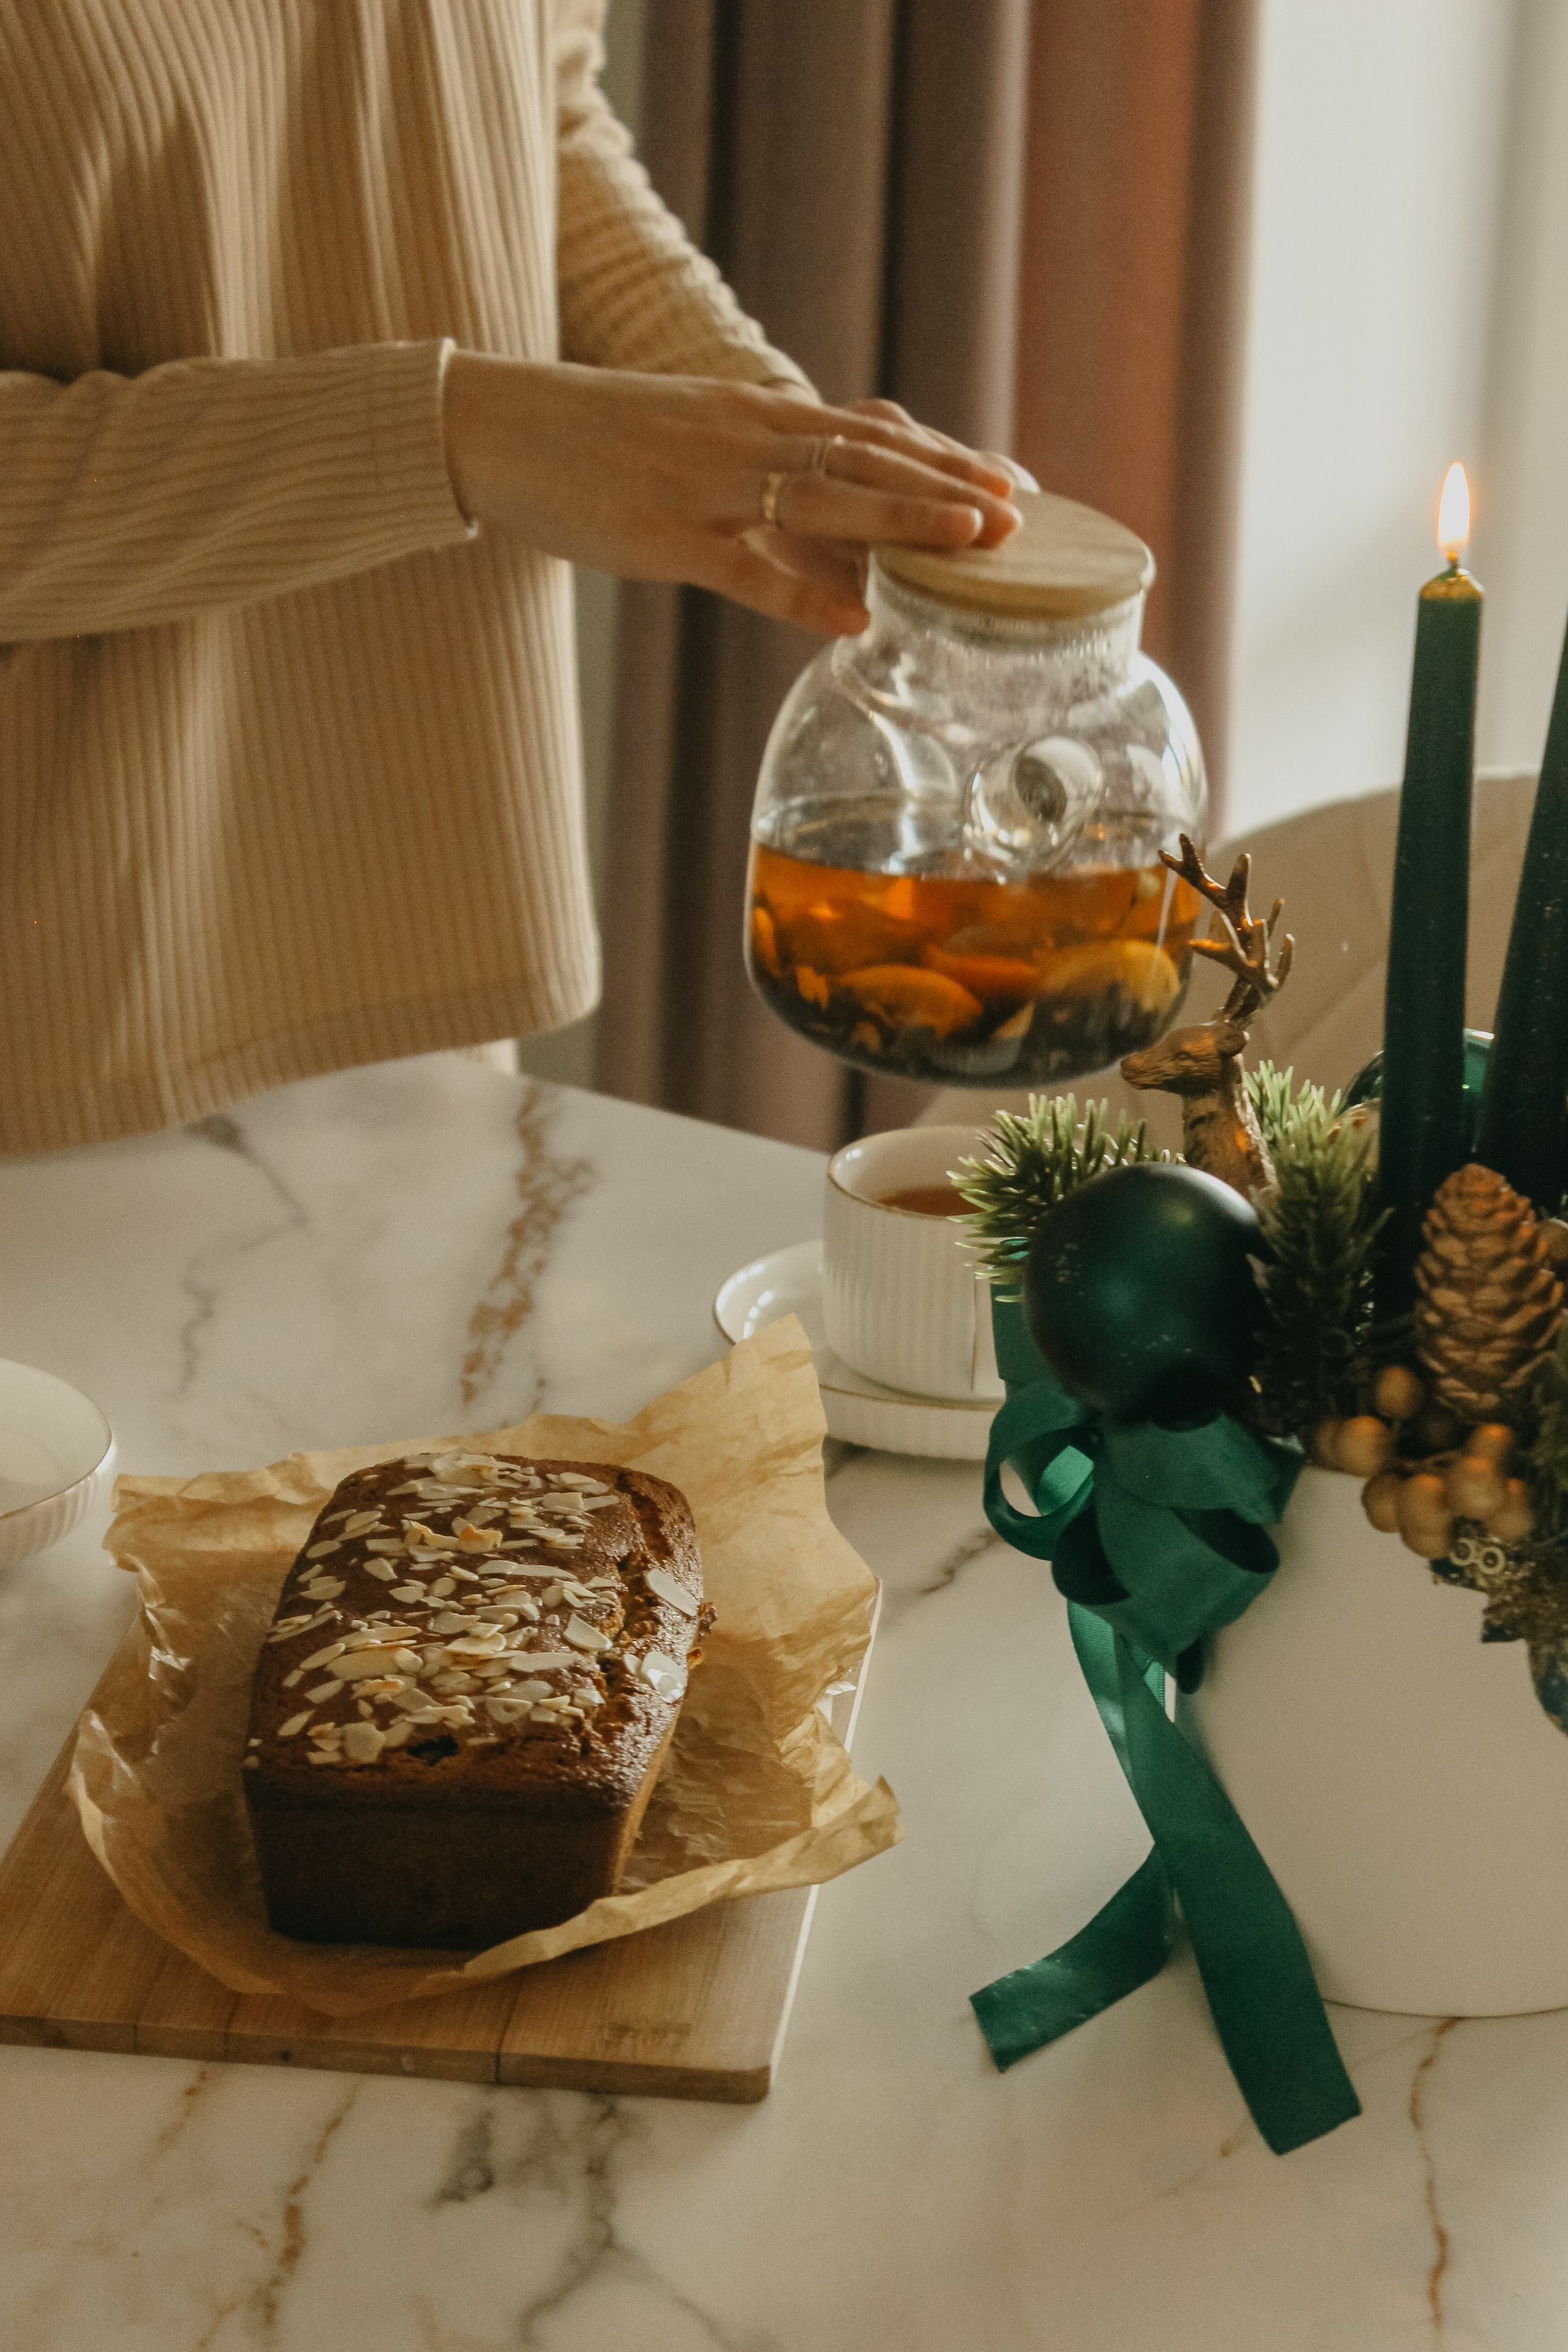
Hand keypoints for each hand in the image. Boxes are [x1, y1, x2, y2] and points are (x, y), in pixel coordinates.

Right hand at [443, 357, 1023, 633]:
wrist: (499, 426)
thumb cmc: (598, 445)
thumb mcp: (695, 444)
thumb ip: (764, 476)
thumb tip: (825, 530)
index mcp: (757, 414)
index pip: (872, 428)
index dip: (946, 455)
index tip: (1012, 480)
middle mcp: (746, 435)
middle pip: (868, 452)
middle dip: (947, 483)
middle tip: (1018, 514)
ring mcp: (706, 482)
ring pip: (823, 493)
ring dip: (902, 514)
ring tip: (970, 541)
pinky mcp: (662, 531)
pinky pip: (744, 566)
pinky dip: (802, 591)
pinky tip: (855, 617)